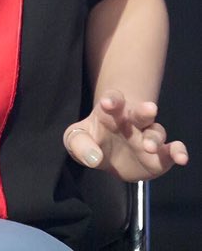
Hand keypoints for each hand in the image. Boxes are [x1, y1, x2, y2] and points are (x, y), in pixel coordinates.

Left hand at [63, 90, 188, 181]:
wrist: (110, 156)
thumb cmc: (92, 140)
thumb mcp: (77, 139)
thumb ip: (79, 144)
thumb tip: (93, 158)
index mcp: (110, 112)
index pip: (113, 100)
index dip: (112, 99)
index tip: (107, 102)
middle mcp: (132, 121)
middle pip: (140, 111)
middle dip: (144, 110)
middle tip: (150, 109)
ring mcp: (147, 137)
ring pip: (156, 132)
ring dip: (155, 137)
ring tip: (149, 146)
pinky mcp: (159, 156)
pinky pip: (171, 151)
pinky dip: (178, 152)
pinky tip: (181, 157)